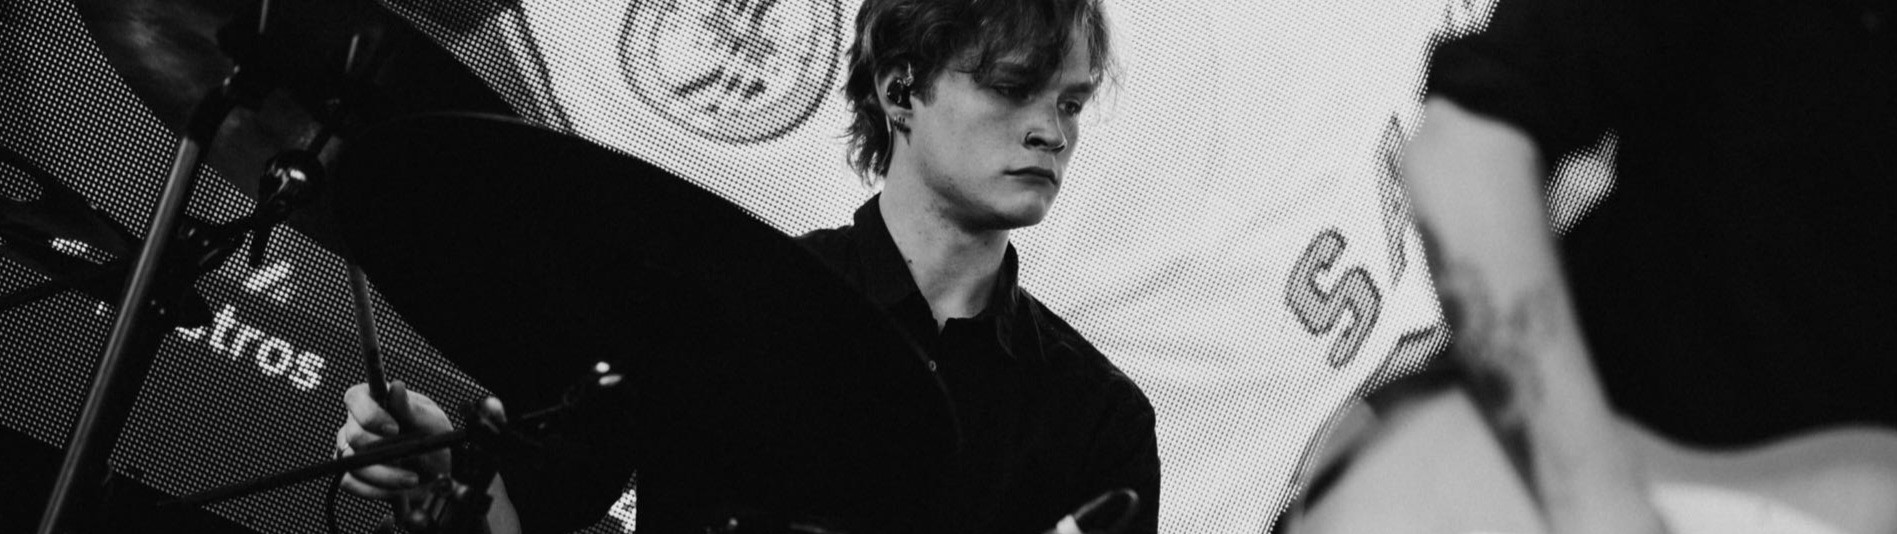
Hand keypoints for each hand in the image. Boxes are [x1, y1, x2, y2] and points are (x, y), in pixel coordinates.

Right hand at [334, 381, 451, 522]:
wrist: (438, 469)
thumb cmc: (433, 436)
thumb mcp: (430, 421)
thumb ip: (411, 408)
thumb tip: (396, 387)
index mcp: (375, 400)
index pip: (355, 398)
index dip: (370, 414)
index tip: (394, 429)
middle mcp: (357, 423)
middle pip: (353, 435)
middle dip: (382, 451)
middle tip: (407, 457)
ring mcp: (350, 448)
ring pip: (352, 462)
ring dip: (385, 475)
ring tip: (412, 479)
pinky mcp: (350, 473)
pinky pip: (350, 482)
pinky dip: (376, 489)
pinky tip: (398, 489)